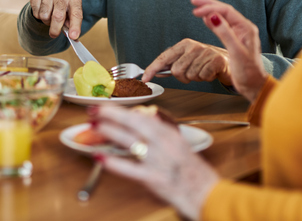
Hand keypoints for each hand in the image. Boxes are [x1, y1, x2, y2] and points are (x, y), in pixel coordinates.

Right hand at [28, 0, 82, 39]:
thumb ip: (71, 26)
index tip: (73, 37)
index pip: (76, 14)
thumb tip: (73, 38)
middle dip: (55, 29)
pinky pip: (36, 12)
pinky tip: (42, 11)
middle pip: (58, 16)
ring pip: (44, 15)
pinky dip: (38, 16)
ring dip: (46, 21)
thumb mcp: (70, 17)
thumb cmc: (64, 10)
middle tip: (54, 34)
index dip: (75, 26)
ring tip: (49, 18)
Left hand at [91, 105, 219, 220]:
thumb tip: (150, 118)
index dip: (123, 110)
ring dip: (110, 132)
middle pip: (136, 123)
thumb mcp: (180, 145)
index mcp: (170, 135)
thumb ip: (164, 132)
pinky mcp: (155, 179)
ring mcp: (159, 161)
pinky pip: (130, 169)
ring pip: (131, 141)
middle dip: (113, 114)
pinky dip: (113, 163)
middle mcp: (165, 144)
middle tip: (95, 110)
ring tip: (94, 126)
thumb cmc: (194, 173)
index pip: (144, 116)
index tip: (108, 107)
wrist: (207, 195)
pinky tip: (100, 157)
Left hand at [141, 39, 231, 85]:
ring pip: (190, 76)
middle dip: (183, 77)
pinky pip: (203, 77)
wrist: (229, 61)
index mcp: (183, 44)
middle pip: (176, 71)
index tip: (144, 78)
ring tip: (203, 71)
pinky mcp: (216, 60)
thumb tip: (156, 71)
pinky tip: (211, 72)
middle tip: (193, 73)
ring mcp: (205, 52)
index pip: (164, 57)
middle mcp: (193, 46)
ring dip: (196, 78)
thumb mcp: (188, 59)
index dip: (152, 69)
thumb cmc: (205, 61)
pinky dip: (206, 78)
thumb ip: (173, 64)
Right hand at [190, 0, 267, 101]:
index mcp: (246, 28)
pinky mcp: (234, 39)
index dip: (210, 8)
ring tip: (197, 6)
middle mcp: (243, 28)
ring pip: (222, 16)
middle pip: (224, 10)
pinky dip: (212, 20)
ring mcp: (239, 33)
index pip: (226, 11)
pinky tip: (205, 18)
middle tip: (193, 0)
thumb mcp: (236, 52)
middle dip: (208, 4)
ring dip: (209, 10)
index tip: (196, 10)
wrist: (254, 85)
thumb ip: (225, 33)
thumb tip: (213, 17)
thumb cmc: (248, 71)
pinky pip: (222, 25)